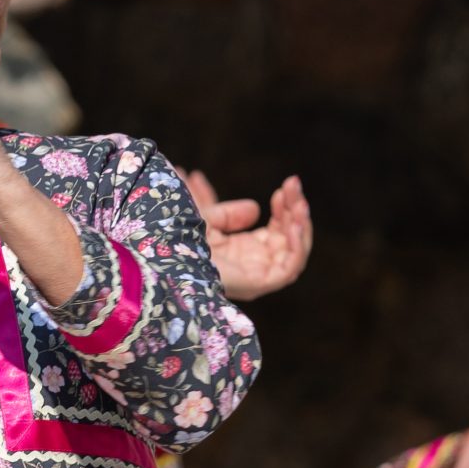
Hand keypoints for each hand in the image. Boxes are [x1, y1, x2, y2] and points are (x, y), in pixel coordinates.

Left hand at [184, 169, 311, 301]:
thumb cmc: (179, 244)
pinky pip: (288, 269)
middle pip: (290, 238)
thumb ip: (229, 214)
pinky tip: (292, 225)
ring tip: (299, 203)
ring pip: (294, 253)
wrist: (167, 257)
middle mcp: (256, 265)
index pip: (278, 231)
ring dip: (301, 226)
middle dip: (296, 209)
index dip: (285, 208)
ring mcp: (259, 276)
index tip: (285, 186)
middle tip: (294, 184)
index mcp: (246, 253)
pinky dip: (296, 247)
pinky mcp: (258, 283)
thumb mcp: (207, 222)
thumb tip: (255, 209)